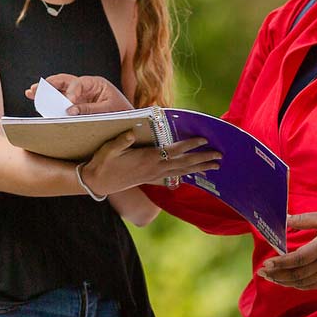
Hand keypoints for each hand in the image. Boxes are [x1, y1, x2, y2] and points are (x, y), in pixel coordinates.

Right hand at [26, 75, 130, 114]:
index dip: (71, 93)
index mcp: (96, 83)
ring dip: (45, 90)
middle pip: (65, 81)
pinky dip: (48, 99)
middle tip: (36, 88)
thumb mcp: (109, 111)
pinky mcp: (74, 103)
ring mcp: (78, 94)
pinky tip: (35, 98)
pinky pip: (59, 99)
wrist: (128, 120)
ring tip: (31, 92)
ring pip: (59, 89)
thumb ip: (90, 110)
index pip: (79, 84)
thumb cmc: (122, 112)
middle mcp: (85, 86)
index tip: (67, 104)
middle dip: (50, 84)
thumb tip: (69, 111)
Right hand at [81, 132, 222, 194]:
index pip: (173, 150)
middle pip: (184, 163)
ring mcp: (154, 176)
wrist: (96, 182)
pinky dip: (186, 176)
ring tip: (215, 166)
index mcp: (148, 158)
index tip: (204, 139)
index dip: (189, 144)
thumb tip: (130, 133)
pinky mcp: (151, 180)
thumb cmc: (102, 163)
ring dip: (200, 168)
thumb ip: (120, 142)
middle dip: (203, 159)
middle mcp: (155, 168)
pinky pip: (173, 178)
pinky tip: (195, 176)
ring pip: (182, 172)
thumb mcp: (108, 150)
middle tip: (220, 156)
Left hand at [259, 211, 316, 289]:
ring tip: (272, 278)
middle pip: (297, 274)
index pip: (297, 259)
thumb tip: (284, 219)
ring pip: (303, 282)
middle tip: (263, 272)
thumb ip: (304, 220)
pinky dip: (298, 285)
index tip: (267, 264)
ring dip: (285, 282)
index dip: (280, 264)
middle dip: (277, 275)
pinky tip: (288, 282)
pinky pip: (312, 285)